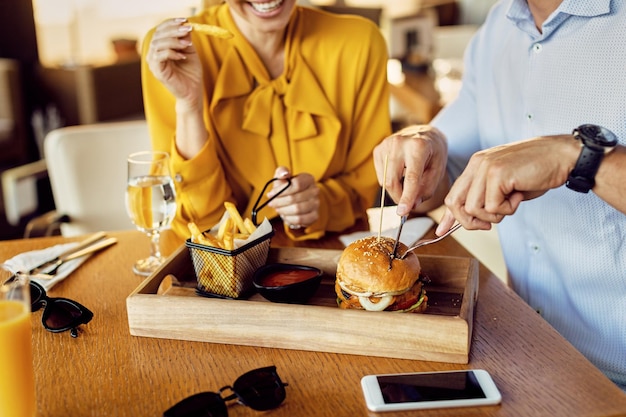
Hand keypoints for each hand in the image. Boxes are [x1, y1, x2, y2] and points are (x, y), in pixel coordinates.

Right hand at [146, 18, 203, 106]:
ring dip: (174, 41)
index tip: (185, 20)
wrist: (192, 92)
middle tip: (187, 29)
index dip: (171, 23)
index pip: (160, 30)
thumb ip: (185, 39)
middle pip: (158, 35)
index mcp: (160, 48)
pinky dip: (172, 53)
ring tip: (187, 45)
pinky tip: (182, 56)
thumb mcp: (190, 52)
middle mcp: (153, 54)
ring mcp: (153, 63)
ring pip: (158, 44)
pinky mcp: (157, 71)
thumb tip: (185, 25)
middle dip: (174, 30)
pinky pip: (160, 56)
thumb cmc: (191, 73)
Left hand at [267, 167, 319, 227]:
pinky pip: (300, 219)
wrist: (295, 201)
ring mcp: (316, 204)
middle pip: (294, 198)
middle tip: (272, 203)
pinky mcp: (314, 215)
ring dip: (283, 210)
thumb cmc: (287, 188)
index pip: (296, 184)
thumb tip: (284, 173)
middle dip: (279, 202)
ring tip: (278, 208)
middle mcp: (315, 191)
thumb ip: (281, 172)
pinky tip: (285, 215)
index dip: (281, 191)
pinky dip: (289, 218)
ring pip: (297, 209)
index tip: (271, 194)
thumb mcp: (282, 178)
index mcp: (308, 179)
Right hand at [373, 125, 447, 215]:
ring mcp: (386, 145)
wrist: (424, 135)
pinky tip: (400, 173)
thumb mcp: (437, 171)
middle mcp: (399, 142)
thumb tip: (411, 206)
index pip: (410, 178)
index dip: (406, 197)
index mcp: (418, 146)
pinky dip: (390, 181)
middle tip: (408, 204)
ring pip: (385, 181)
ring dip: (395, 190)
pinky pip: (381, 176)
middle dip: (399, 197)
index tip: (402, 213)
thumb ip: (426, 190)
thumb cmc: (433, 154)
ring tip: (408, 184)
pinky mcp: (378, 150)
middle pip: (392, 181)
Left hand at [443, 135, 576, 229]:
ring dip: (495, 215)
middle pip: (455, 203)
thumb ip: (485, 198)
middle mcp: (477, 164)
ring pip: (474, 209)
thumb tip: (468, 220)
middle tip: (490, 223)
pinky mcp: (497, 174)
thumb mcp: (505, 186)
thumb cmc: (537, 172)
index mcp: (476, 165)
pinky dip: (508, 209)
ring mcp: (485, 168)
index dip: (449, 216)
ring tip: (512, 201)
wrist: (562, 156)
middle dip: (470, 222)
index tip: (442, 231)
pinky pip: (493, 207)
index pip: (454, 194)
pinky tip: (519, 195)